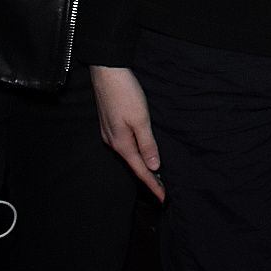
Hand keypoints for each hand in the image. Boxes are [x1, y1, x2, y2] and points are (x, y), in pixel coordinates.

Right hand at [92, 66, 164, 200]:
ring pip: (129, 155)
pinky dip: (135, 153)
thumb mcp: (141, 119)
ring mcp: (109, 133)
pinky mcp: (109, 124)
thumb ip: (147, 144)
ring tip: (155, 175)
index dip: (153, 184)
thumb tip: (154, 167)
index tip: (163, 198)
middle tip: (163, 189)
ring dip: (141, 165)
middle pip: (134, 165)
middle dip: (148, 177)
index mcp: (122, 143)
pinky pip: (125, 145)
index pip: (141, 170)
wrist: (107, 72)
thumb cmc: (126, 94)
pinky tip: (141, 152)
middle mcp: (113, 142)